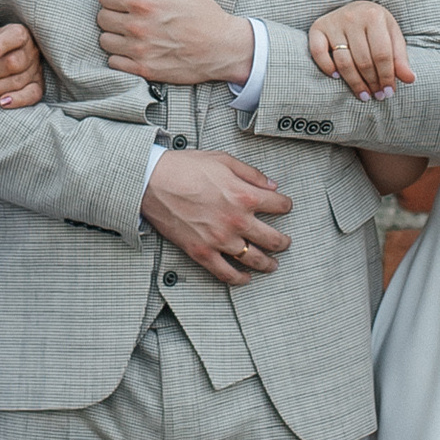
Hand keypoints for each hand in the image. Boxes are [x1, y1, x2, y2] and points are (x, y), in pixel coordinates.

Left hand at [0, 20, 44, 108]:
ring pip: (17, 81)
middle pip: (13, 63)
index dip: (3, 45)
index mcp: (19, 34)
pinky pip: (32, 95)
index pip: (15, 37)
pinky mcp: (37, 87)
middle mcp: (31, 51)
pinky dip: (18, 100)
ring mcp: (36, 70)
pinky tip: (1, 103)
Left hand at [98, 0, 256, 88]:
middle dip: (112, 14)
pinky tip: (133, 50)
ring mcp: (139, 51)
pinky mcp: (144, 70)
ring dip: (114, 35)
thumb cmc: (205, 16)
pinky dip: (119, 56)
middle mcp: (138, 28)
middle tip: (126, 16)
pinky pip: (113, 62)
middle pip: (102, 18)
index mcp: (145, 4)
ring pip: (105, 41)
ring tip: (130, 33)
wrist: (224, 48)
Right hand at [146, 150, 292, 287]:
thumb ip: (251, 174)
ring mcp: (220, 240)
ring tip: (272, 264)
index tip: (285, 207)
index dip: (286, 206)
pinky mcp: (202, 252)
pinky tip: (246, 278)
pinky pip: (226, 273)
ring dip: (268, 263)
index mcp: (245, 196)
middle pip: (274, 239)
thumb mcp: (223, 160)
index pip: (279, 205)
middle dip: (284, 242)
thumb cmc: (185, 168)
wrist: (153, 182)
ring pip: (255, 259)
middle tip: (285, 243)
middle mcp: (237, 221)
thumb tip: (271, 185)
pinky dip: (239, 279)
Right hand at [307, 0, 414, 101]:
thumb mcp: (392, 36)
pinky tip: (336, 77)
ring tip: (364, 94)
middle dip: (372, 82)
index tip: (389, 92)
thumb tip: (410, 79)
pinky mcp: (317, 28)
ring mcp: (333, 22)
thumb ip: (400, 58)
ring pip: (343, 61)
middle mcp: (352, 17)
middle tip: (377, 95)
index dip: (386, 76)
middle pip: (363, 60)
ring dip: (354, 82)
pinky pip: (318, 53)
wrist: (355, 7)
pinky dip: (327, 67)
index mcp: (374, 16)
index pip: (382, 54)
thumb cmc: (376, 25)